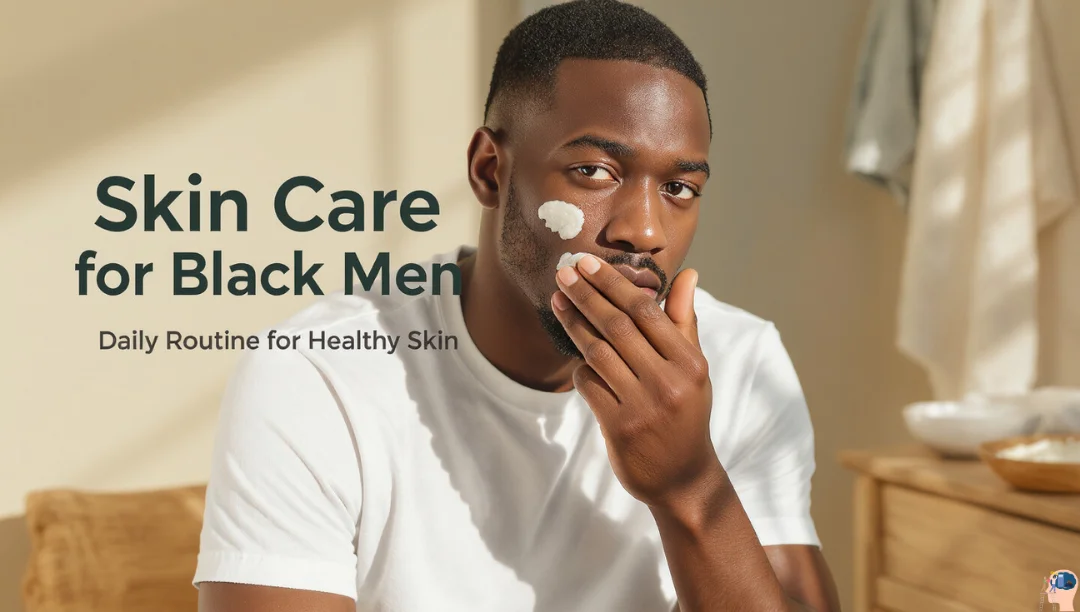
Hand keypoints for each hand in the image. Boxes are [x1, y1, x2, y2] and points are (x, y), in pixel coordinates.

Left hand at [552, 254, 719, 511]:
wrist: (683, 477)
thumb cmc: (686, 413)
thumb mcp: (694, 369)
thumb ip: (685, 321)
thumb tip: (688, 274)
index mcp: (690, 362)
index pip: (646, 311)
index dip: (613, 284)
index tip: (588, 264)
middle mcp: (669, 382)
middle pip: (618, 326)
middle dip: (586, 295)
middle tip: (563, 273)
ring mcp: (643, 405)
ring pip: (598, 352)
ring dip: (574, 324)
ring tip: (557, 302)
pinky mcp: (620, 427)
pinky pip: (589, 385)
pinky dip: (580, 368)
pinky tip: (576, 357)